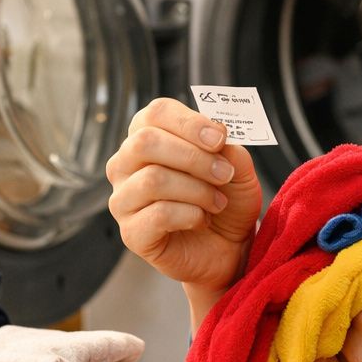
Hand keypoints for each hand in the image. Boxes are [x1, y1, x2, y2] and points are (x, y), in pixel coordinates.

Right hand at [105, 97, 262, 296]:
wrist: (229, 248)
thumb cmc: (227, 201)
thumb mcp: (238, 168)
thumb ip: (227, 147)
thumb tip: (216, 134)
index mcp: (148, 137)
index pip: (155, 113)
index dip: (189, 122)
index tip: (220, 138)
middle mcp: (126, 165)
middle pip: (146, 142)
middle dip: (194, 157)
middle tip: (223, 173)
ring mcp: (123, 199)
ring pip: (152, 179)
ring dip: (197, 190)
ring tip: (217, 203)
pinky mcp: (131, 233)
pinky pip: (158, 214)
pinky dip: (191, 216)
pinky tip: (201, 221)